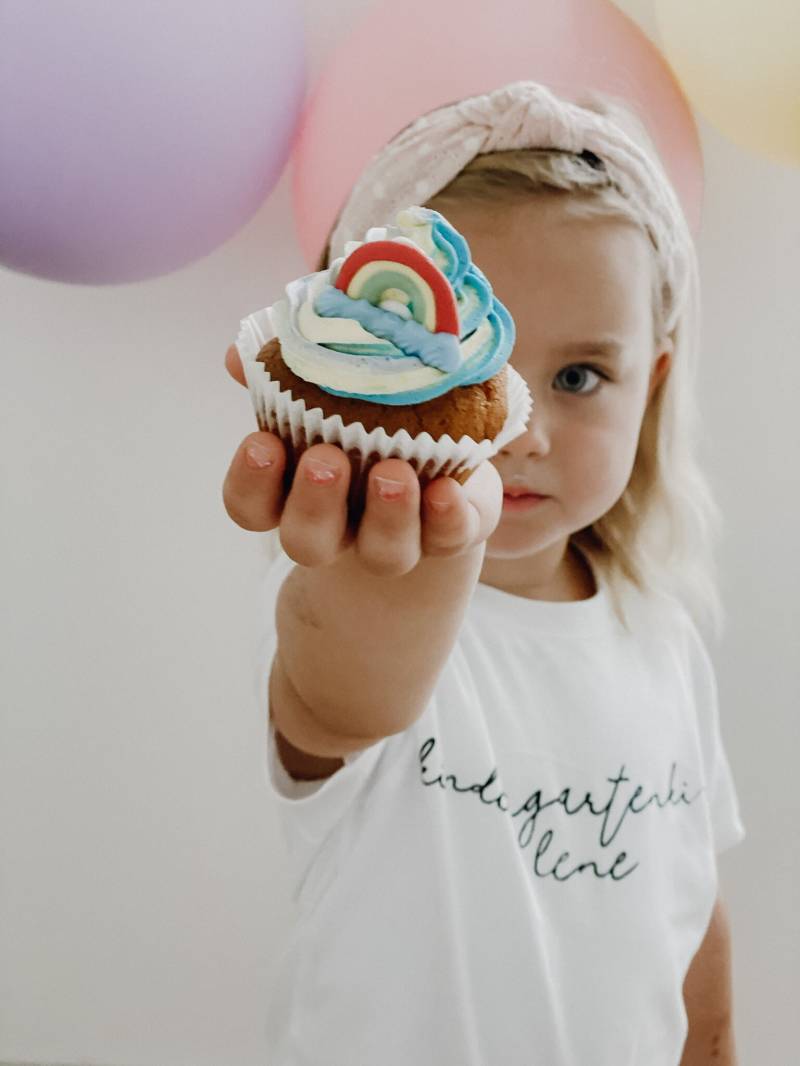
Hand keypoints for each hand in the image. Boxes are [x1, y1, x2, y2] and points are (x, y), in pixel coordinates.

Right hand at [222, 346, 502, 576]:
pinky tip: (445, 489)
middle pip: (308, 542)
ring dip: (386, 515)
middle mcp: (340, 528)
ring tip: (392, 472)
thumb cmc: (366, 417)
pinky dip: (446, 516)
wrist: (446, 456)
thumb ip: (284, 371)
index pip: (252, 507)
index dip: (250, 484)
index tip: (261, 442)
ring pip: (382, 553)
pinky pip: (448, 536)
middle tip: (325, 460)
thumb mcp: (326, 390)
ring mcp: (395, 537)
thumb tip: (238, 354)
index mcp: (295, 493)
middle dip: (314, 505)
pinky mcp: (450, 531)